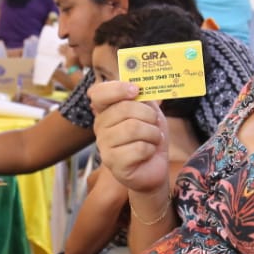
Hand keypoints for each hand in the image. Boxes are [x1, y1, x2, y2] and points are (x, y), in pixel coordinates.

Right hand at [89, 79, 170, 195]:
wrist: (154, 167)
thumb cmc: (150, 137)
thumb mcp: (150, 112)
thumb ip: (143, 97)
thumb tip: (139, 85)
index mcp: (105, 111)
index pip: (98, 93)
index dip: (117, 88)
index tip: (136, 90)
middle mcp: (100, 127)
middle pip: (124, 109)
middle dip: (148, 115)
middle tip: (154, 124)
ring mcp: (104, 146)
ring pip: (134, 128)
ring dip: (152, 134)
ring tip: (153, 140)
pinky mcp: (113, 163)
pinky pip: (139, 148)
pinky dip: (151, 149)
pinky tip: (148, 153)